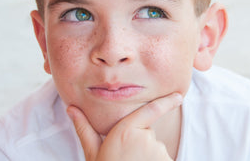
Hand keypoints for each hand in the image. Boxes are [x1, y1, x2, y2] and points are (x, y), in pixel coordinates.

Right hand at [67, 93, 182, 160]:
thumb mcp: (92, 153)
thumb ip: (85, 129)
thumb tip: (71, 108)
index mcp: (125, 131)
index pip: (151, 111)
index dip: (167, 102)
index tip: (178, 96)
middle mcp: (144, 138)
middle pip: (148, 134)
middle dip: (141, 143)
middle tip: (126, 158)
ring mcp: (157, 151)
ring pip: (155, 149)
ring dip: (148, 157)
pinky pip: (163, 159)